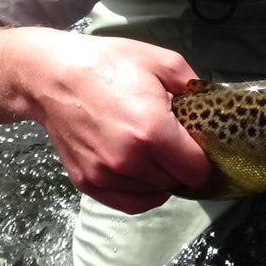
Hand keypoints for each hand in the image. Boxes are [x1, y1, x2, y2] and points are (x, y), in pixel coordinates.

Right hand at [18, 31, 212, 214]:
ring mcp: (106, 176)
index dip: (204, 158)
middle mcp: (130, 162)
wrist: (52, 76)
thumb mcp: (163, 62)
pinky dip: (141, 191)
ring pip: (156, 194)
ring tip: (152, 149)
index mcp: (153, 133)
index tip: (198, 144)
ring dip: (161, 177)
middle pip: (178, 183)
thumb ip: (195, 88)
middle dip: (182, 164)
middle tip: (173, 140)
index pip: (198, 170)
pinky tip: (140, 169)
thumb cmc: (108, 64)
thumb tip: (213, 110)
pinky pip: (130, 203)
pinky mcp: (88, 184)